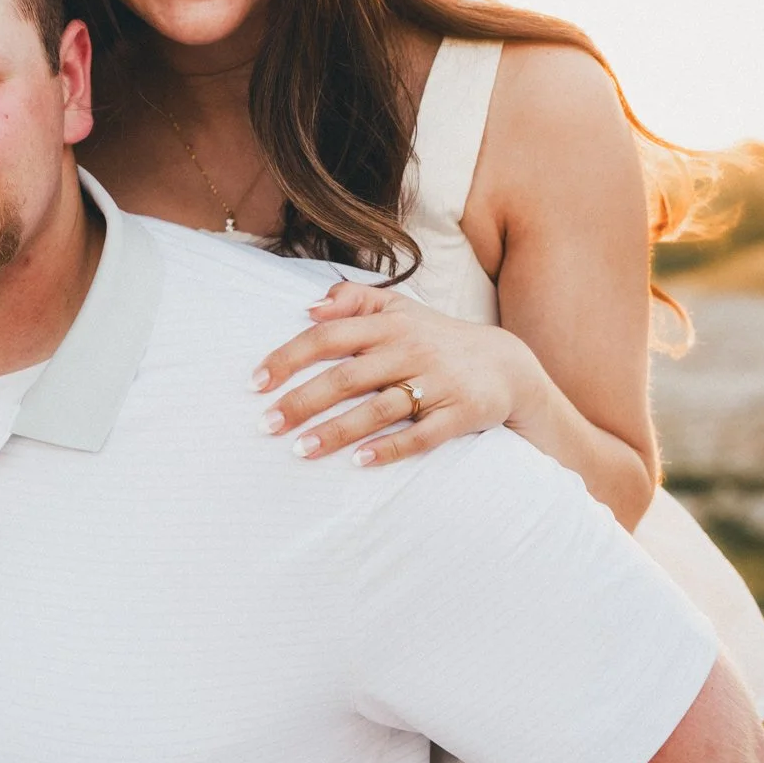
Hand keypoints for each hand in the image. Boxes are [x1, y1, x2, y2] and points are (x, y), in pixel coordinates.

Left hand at [251, 281, 537, 467]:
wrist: (507, 365)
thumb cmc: (437, 338)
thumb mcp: (400, 309)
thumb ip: (355, 299)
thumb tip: (309, 308)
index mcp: (388, 324)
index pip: (328, 337)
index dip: (289, 357)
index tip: (256, 382)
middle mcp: (409, 350)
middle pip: (347, 376)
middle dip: (303, 401)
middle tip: (266, 424)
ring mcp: (436, 382)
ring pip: (379, 407)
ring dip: (338, 430)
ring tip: (300, 450)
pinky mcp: (459, 413)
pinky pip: (422, 434)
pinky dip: (390, 448)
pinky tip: (359, 462)